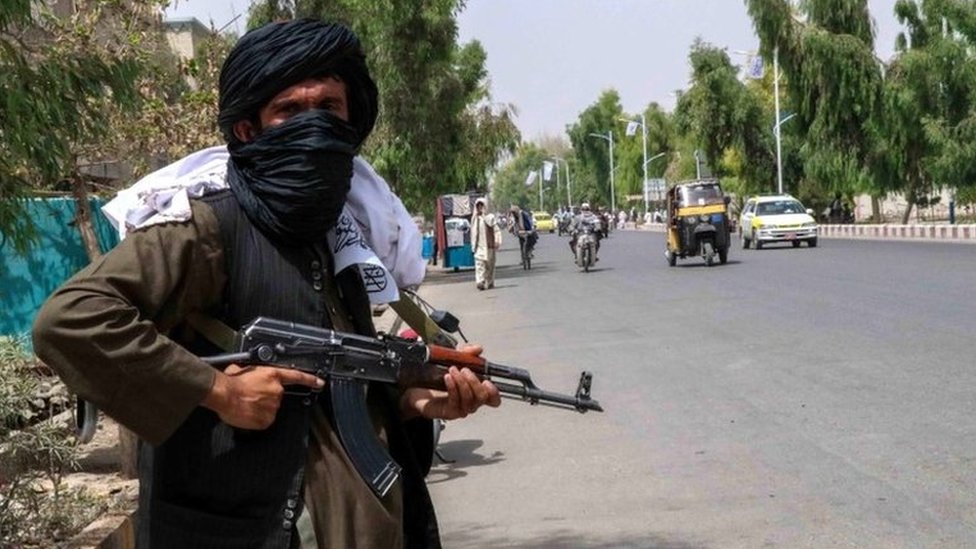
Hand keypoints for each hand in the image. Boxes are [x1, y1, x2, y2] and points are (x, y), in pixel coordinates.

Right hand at [202, 364, 323, 429]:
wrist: (224, 394)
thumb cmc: (231, 381)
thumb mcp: (243, 368)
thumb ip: (254, 372)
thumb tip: (249, 373)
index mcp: (272, 375)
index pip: (296, 376)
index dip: (310, 380)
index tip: (319, 383)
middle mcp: (276, 390)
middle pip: (276, 396)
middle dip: (265, 397)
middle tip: (250, 397)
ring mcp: (273, 406)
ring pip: (270, 408)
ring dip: (260, 408)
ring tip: (246, 404)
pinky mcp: (267, 420)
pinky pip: (264, 420)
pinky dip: (257, 418)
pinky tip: (247, 413)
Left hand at [400, 344, 501, 419]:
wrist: (416, 388)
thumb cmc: (437, 377)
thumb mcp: (453, 359)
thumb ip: (466, 353)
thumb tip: (478, 348)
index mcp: (475, 391)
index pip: (493, 398)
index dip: (494, 392)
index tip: (487, 381)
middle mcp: (471, 402)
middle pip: (483, 397)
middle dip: (475, 381)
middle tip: (464, 369)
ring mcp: (461, 408)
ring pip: (470, 400)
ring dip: (462, 383)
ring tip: (453, 370)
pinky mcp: (449, 412)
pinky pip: (455, 402)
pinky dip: (453, 388)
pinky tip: (447, 378)